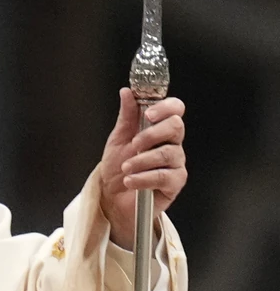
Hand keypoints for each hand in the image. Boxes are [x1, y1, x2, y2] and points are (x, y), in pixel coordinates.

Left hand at [99, 88, 186, 249]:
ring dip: (142, 160)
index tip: (148, 113)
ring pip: (168, 153)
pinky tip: (131, 181)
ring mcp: (175, 164)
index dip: (166, 107)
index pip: (175, 110)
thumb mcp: (118, 138)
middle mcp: (172, 144)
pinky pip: (164, 176)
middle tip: (134, 143)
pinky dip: (143, 178)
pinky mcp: (174, 184)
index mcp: (159, 129)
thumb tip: (127, 92)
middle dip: (152, 133)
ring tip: (126, 167)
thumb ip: (126, 116)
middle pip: (176, 127)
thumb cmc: (117, 167)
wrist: (113, 197)